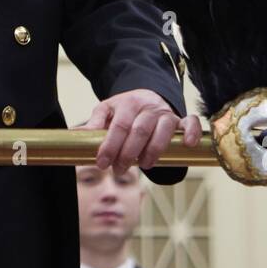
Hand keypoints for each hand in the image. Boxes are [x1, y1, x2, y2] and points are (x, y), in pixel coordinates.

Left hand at [77, 89, 201, 171]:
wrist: (147, 97)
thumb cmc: (125, 110)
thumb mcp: (107, 111)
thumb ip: (95, 123)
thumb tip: (75, 135)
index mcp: (128, 103)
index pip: (119, 125)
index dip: (110, 146)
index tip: (102, 163)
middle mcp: (149, 107)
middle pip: (140, 130)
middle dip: (128, 154)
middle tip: (118, 170)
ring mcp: (166, 113)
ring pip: (163, 130)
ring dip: (153, 151)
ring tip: (143, 166)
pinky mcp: (181, 120)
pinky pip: (191, 122)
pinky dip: (191, 132)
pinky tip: (187, 144)